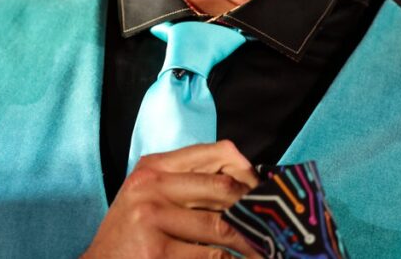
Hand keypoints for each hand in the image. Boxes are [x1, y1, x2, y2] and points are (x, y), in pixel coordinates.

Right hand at [81, 140, 261, 258]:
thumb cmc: (129, 234)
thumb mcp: (150, 195)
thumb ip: (188, 182)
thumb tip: (245, 182)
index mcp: (154, 167)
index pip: (217, 152)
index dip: (248, 171)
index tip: (262, 191)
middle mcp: (151, 186)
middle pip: (223, 188)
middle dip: (251, 209)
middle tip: (271, 223)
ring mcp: (151, 218)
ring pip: (220, 228)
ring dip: (247, 243)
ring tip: (262, 249)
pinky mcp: (155, 252)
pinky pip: (209, 257)